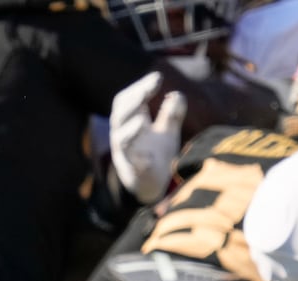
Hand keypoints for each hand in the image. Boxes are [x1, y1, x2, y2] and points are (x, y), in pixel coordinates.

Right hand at [109, 72, 185, 204]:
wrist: (150, 186)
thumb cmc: (155, 153)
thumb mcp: (166, 130)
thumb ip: (172, 113)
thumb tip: (178, 95)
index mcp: (130, 122)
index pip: (127, 99)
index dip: (139, 87)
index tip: (157, 78)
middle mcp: (123, 136)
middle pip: (120, 114)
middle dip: (133, 100)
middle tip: (148, 89)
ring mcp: (127, 154)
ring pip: (122, 139)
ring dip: (131, 128)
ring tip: (141, 121)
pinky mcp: (134, 172)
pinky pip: (133, 164)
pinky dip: (140, 160)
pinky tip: (148, 156)